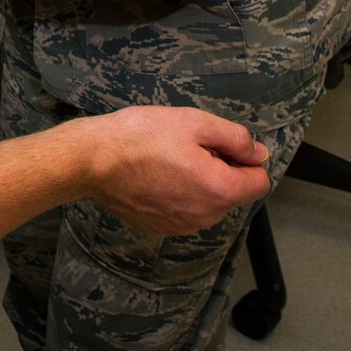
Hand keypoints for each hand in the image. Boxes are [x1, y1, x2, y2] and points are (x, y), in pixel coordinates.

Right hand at [69, 106, 272, 235]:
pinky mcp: (159, 228)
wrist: (92, 161)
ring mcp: (181, 226)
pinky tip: (154, 175)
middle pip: (232, 192)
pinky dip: (176, 194)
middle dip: (220, 170)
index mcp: (219, 190)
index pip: (259, 182)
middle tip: (186, 147)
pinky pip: (183, 211)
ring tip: (167, 160)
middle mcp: (205, 216)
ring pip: (207, 202)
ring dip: (198, 183)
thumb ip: (235, 139)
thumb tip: (259, 153)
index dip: (245, 158)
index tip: (219, 144)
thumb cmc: (141, 136)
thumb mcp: (194, 122)